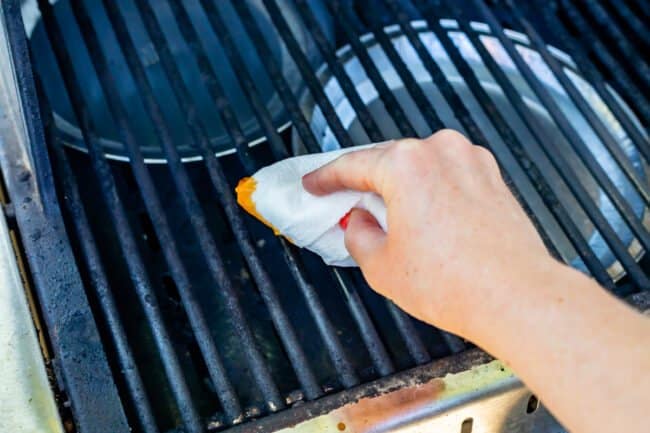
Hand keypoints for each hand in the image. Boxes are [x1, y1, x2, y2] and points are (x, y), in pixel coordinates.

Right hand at [303, 129, 555, 335]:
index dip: (325, 178)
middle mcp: (441, 151)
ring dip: (399, 184)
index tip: (314, 184)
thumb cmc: (455, 283)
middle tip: (344, 199)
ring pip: (420, 165)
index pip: (352, 165)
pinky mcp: (492, 177)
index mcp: (406, 165)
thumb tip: (359, 221)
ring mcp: (471, 161)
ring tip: (386, 212)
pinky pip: (447, 174)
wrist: (516, 296)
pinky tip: (423, 214)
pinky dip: (429, 188)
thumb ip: (358, 234)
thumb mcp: (380, 265)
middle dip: (364, 180)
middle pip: (387, 159)